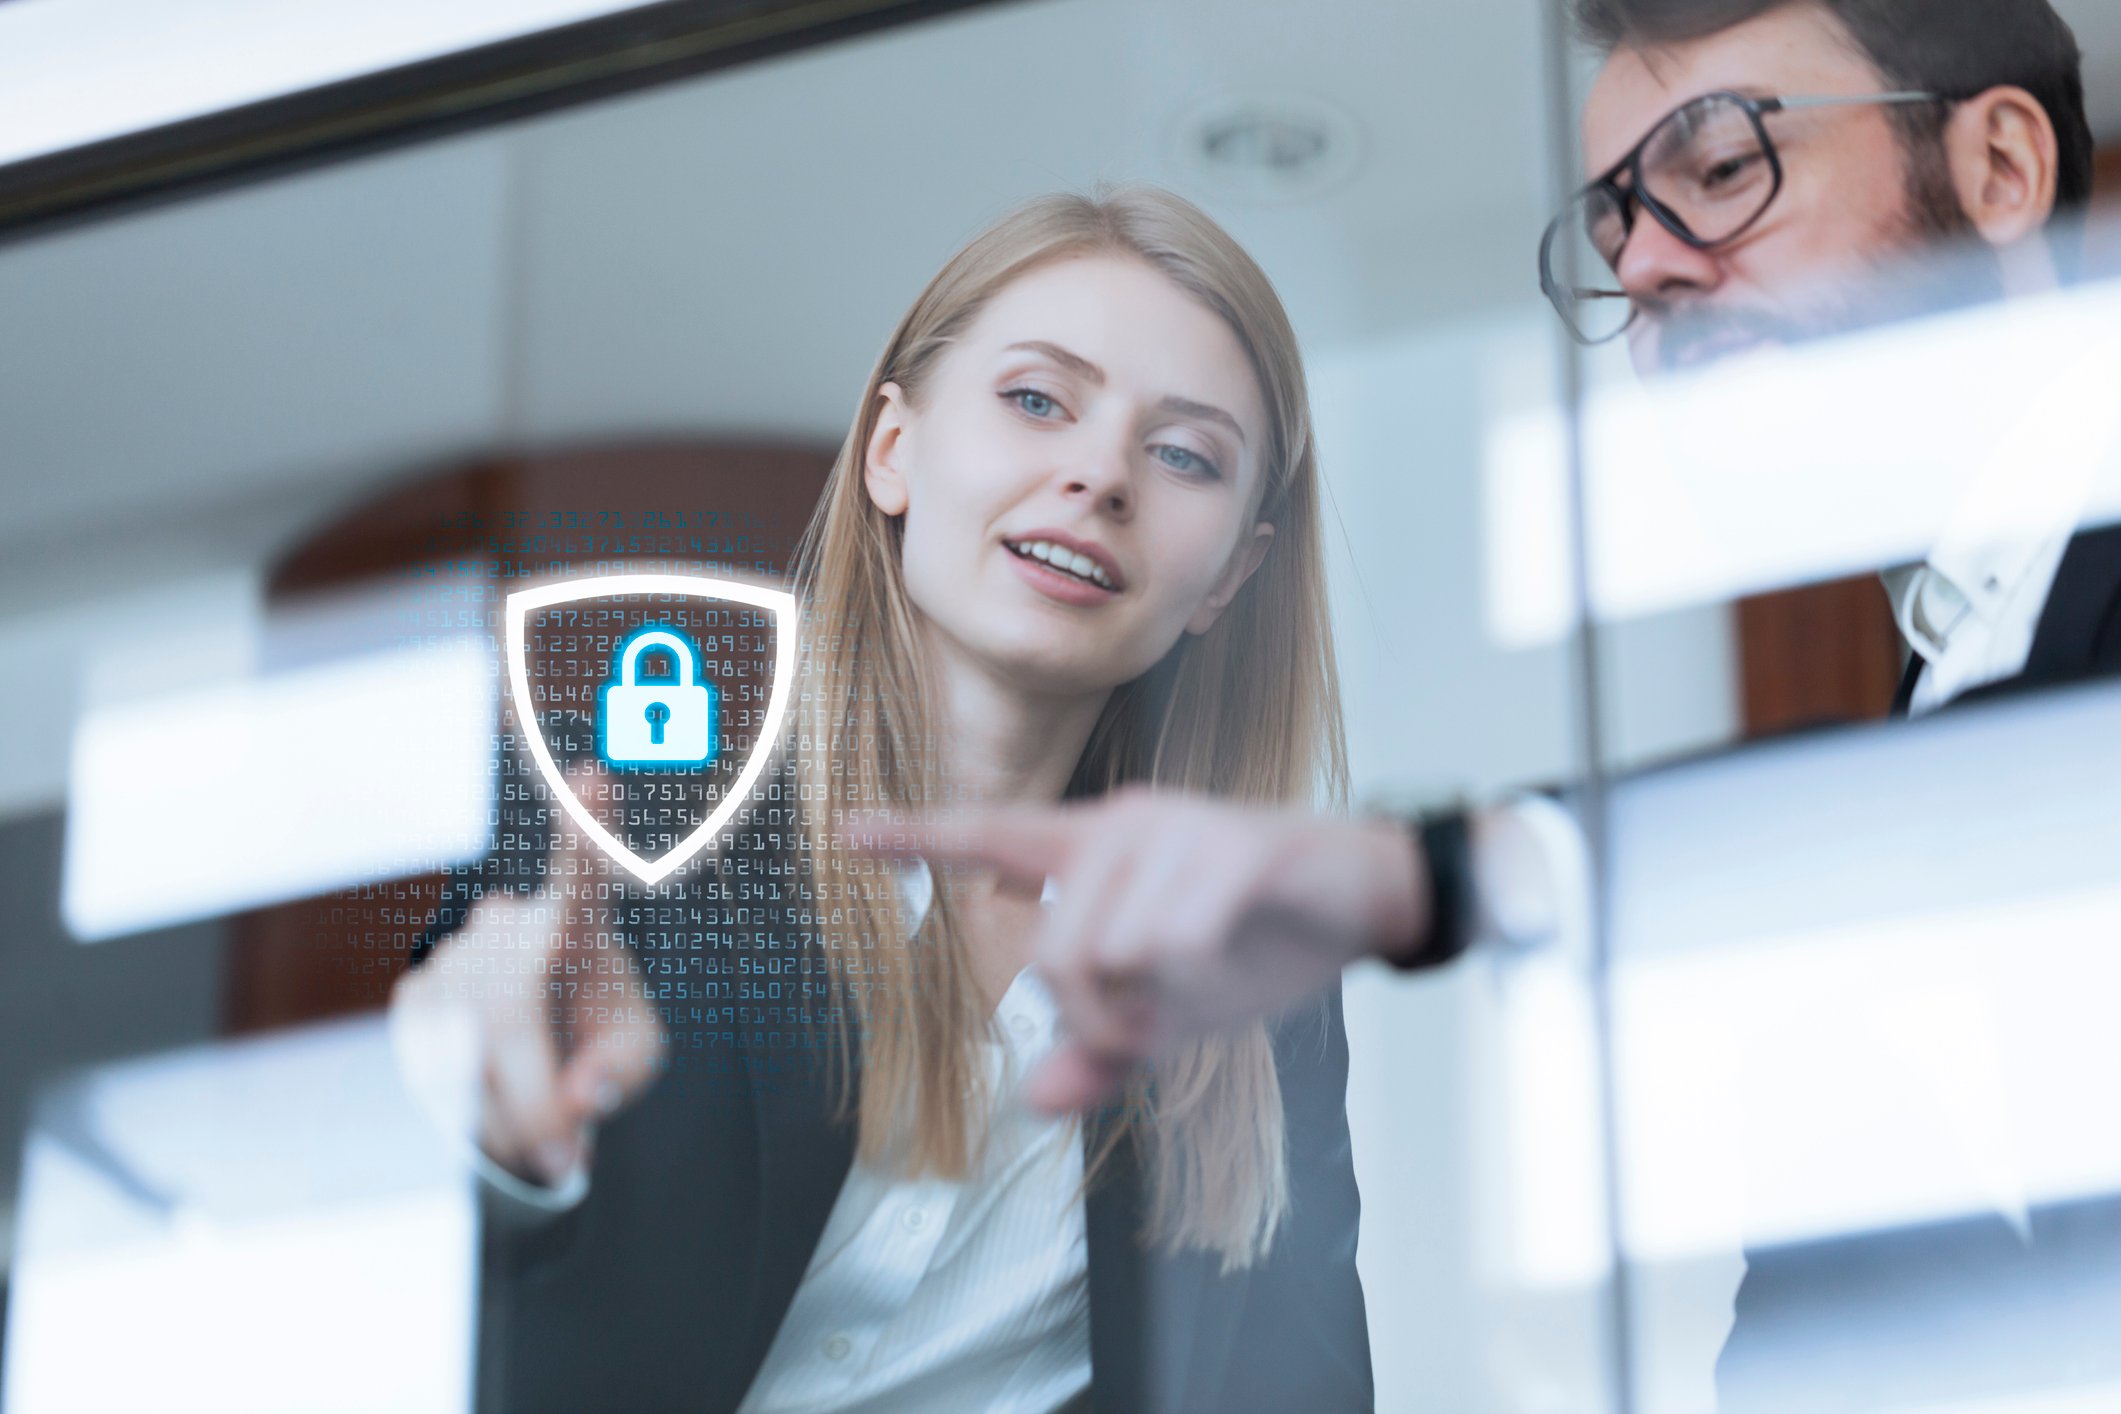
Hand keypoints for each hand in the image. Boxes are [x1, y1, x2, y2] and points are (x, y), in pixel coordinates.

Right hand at [390, 769, 662, 1186]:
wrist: (536, 1049)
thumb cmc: (600, 1036)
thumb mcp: (635, 1054)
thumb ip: (626, 1073)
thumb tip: (582, 1097)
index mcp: (580, 925)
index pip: (586, 876)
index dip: (587, 829)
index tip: (593, 774)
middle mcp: (508, 928)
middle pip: (512, 1021)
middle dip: (538, 1104)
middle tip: (570, 1155)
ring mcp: (453, 955)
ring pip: (468, 1062)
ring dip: (509, 1120)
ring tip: (540, 1119)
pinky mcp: (414, 993)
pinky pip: (439, 1078)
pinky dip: (476, 1117)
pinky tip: (495, 1097)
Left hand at [848, 788, 1427, 1114]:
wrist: (1367, 900)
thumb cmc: (1260, 941)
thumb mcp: (1174, 1010)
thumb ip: (1103, 1049)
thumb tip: (1034, 1098)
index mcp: (1098, 851)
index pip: (991, 836)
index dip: (917, 836)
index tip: (846, 832)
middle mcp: (1124, 825)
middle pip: (1057, 953)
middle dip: (1099, 1020)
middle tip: (1149, 1031)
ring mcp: (1177, 830)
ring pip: (1111, 952)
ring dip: (1154, 1004)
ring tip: (1199, 987)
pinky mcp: (1233, 847)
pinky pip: (1172, 943)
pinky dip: (1195, 980)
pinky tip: (1232, 957)